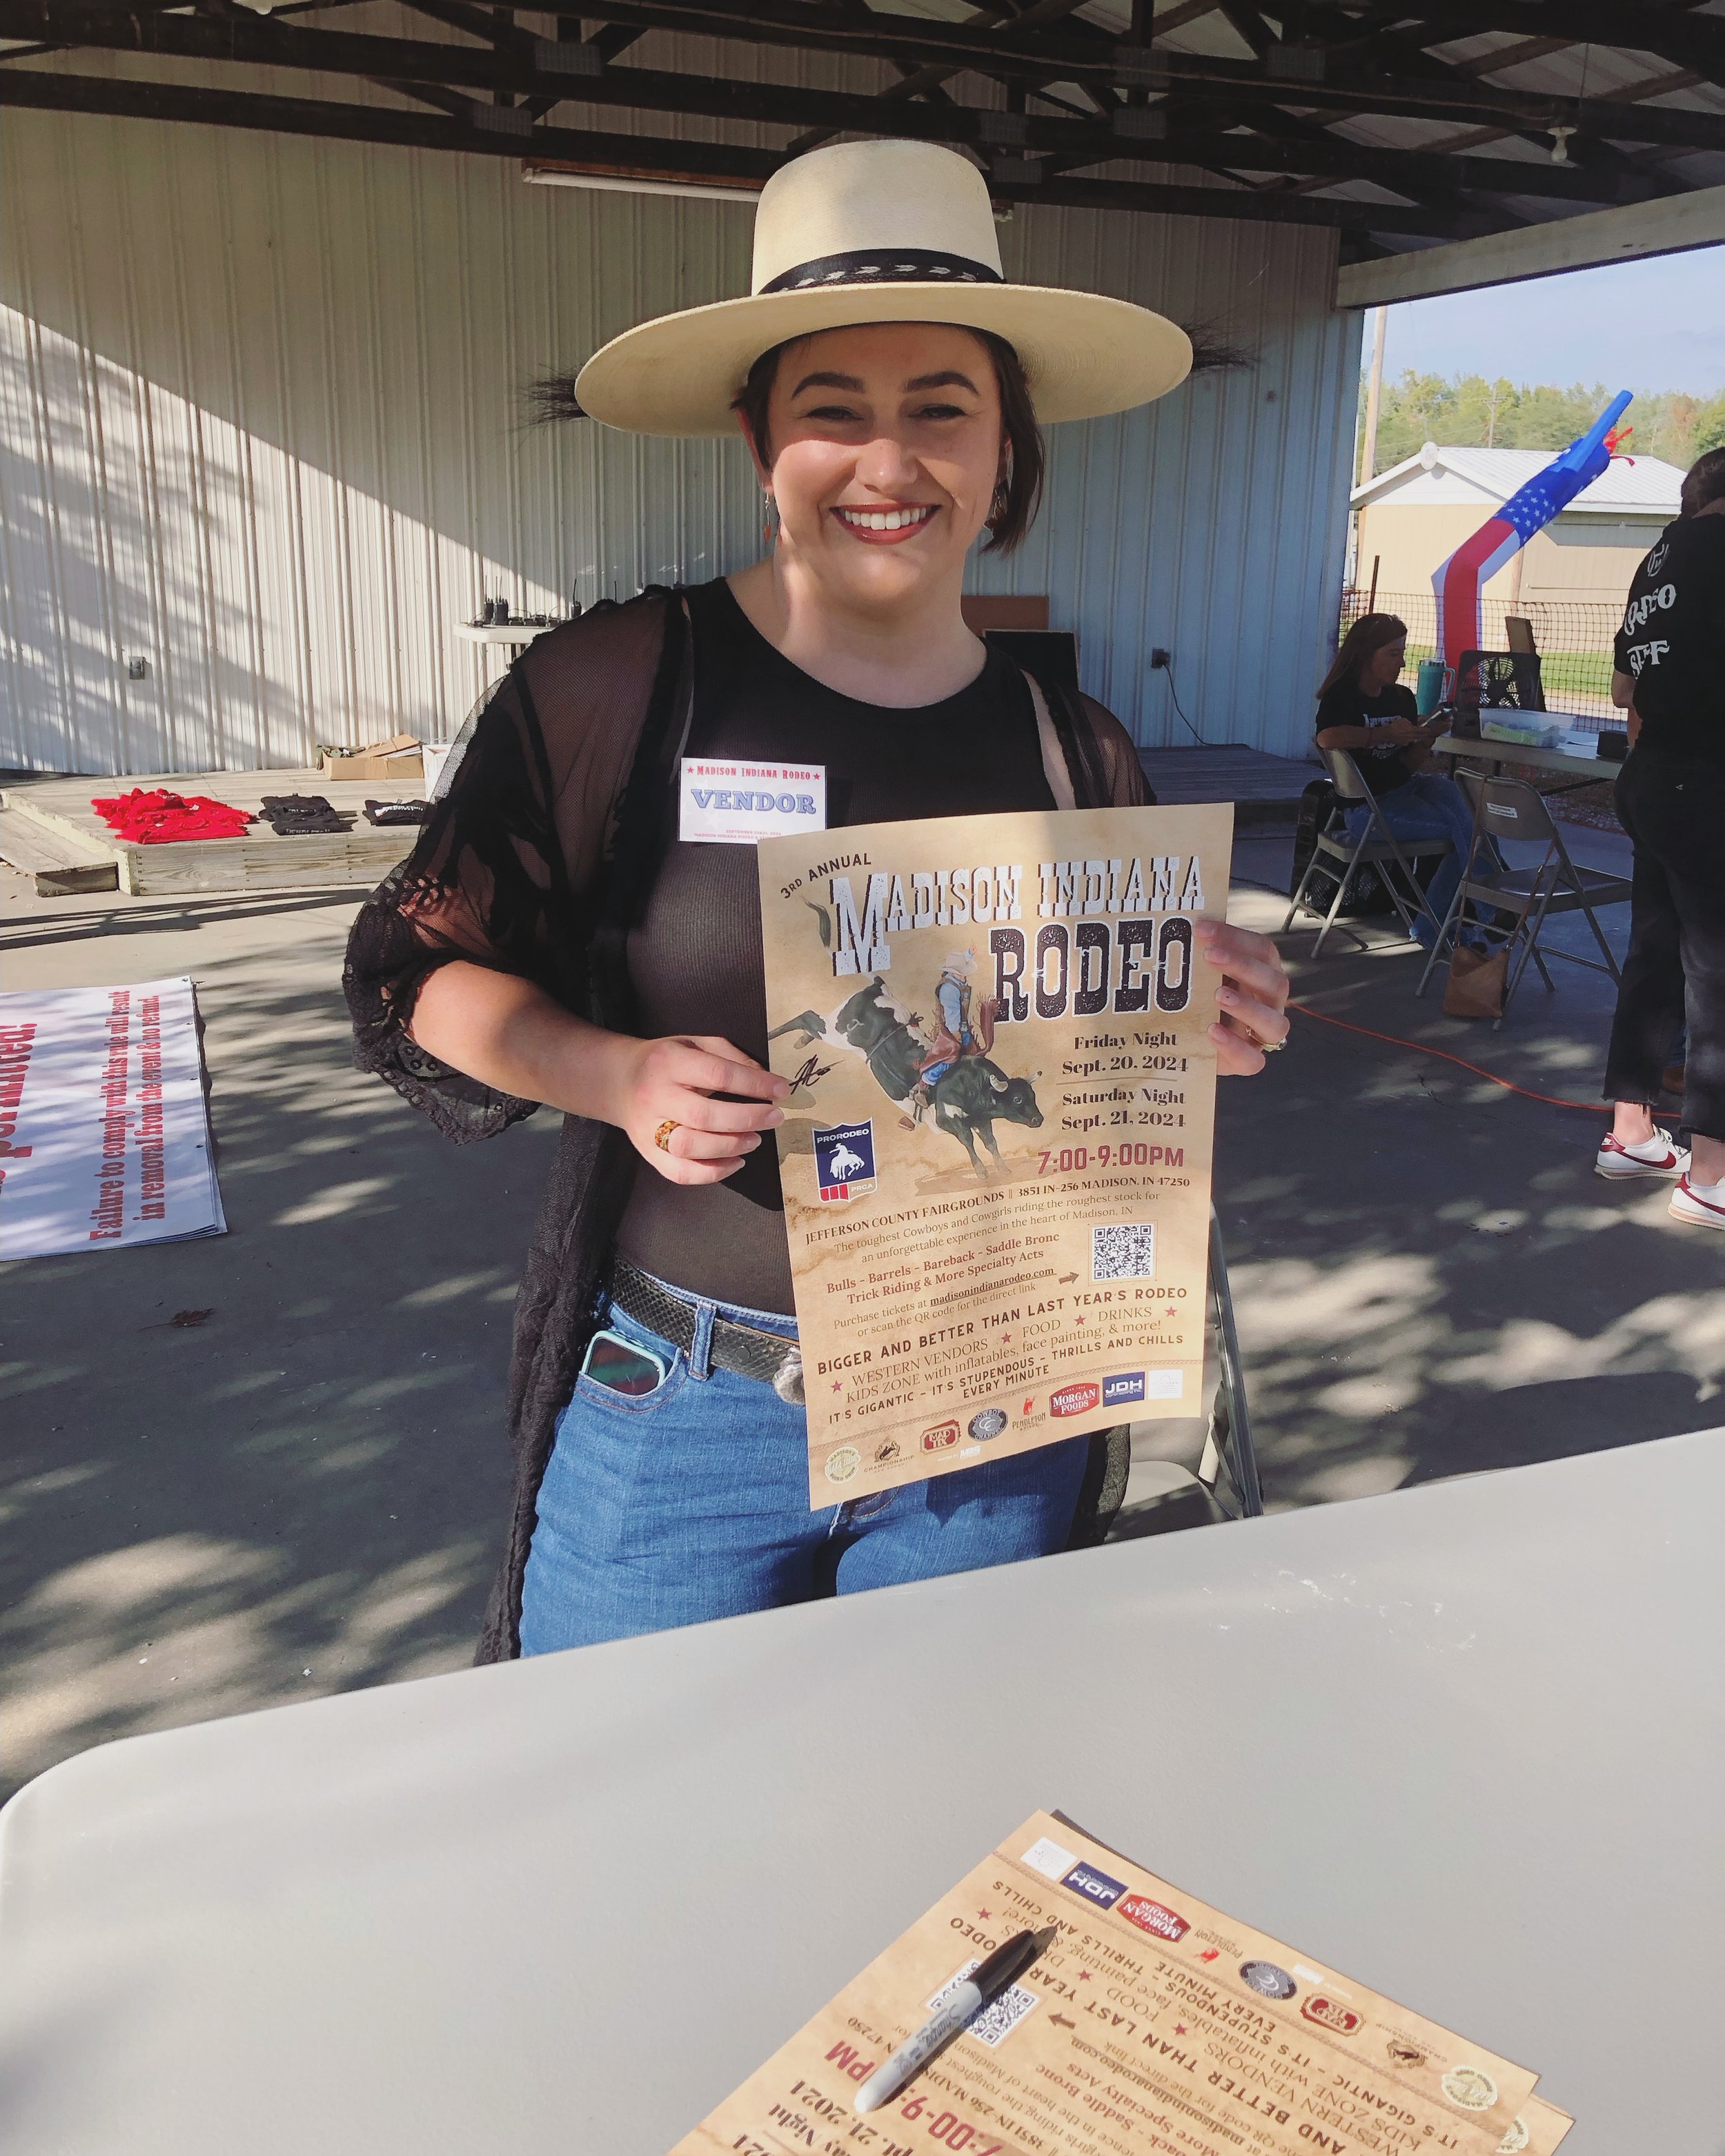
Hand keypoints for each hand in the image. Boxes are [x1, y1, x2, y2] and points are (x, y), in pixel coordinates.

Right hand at [609, 1034, 788, 1183]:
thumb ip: (731, 1057)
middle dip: (748, 1119)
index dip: (755, 1084)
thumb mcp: (696, 1043)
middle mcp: (654, 1096)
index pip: (718, 1074)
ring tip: (755, 1140)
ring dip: (731, 1147)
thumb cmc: (666, 1061)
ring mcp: (648, 1129)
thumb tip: (766, 1080)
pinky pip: (680, 1173)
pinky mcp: (648, 1154)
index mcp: (668, 1062)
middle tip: (775, 1118)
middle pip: (704, 1115)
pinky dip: (713, 1173)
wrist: (619, 1081)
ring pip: (690, 1147)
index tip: (782, 1090)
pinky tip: (736, 1161)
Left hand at [1198, 921, 1289, 1074]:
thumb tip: (1178, 926)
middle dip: (1243, 966)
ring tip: (1218, 995)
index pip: (1262, 950)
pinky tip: (1212, 1031)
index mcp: (1263, 973)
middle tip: (1210, 955)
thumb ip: (1198, 955)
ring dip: (1248, 1007)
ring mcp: (1262, 1034)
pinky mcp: (1247, 1061)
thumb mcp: (1201, 973)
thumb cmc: (1200, 996)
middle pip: (1275, 982)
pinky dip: (1235, 1046)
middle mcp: (1270, 1002)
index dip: (1236, 938)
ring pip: (1276, 1024)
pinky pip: (1253, 1060)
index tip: (1201, 929)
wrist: (1189, 1039)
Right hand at [1382, 717, 1424, 743]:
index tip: (1430, 730)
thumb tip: (1410, 724)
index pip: (1423, 730)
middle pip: (1421, 736)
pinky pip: (1409, 742)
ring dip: (1418, 738)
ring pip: (1415, 739)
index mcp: (1413, 730)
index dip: (1427, 730)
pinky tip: (1408, 738)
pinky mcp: (1404, 744)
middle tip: (1426, 734)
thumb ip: (1409, 722)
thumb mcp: (1404, 720)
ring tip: (1419, 736)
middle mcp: (1412, 736)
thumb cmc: (1395, 726)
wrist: (1388, 734)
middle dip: (1424, 735)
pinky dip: (1410, 740)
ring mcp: (1408, 741)